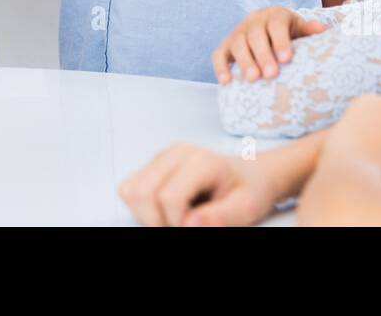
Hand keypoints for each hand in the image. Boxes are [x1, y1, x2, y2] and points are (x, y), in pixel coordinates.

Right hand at [119, 143, 281, 226]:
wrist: (250, 175)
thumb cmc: (249, 190)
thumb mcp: (246, 207)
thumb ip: (221, 217)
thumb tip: (190, 224)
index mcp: (202, 161)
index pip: (168, 198)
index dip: (176, 224)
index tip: (194, 228)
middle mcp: (177, 152)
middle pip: (142, 193)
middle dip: (156, 220)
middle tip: (182, 225)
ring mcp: (162, 156)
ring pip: (130, 190)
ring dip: (146, 214)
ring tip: (174, 218)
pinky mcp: (153, 164)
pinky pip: (129, 189)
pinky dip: (142, 207)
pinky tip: (165, 210)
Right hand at [212, 6, 325, 83]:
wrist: (269, 30)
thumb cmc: (289, 34)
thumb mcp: (300, 29)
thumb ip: (309, 30)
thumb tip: (323, 30)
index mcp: (275, 15)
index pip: (276, 25)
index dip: (280, 41)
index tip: (286, 59)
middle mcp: (254, 21)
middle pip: (255, 35)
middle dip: (263, 54)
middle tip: (271, 74)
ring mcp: (237, 32)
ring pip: (237, 43)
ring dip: (244, 61)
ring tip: (253, 79)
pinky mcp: (225, 45)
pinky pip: (218, 54)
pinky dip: (220, 67)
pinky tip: (226, 82)